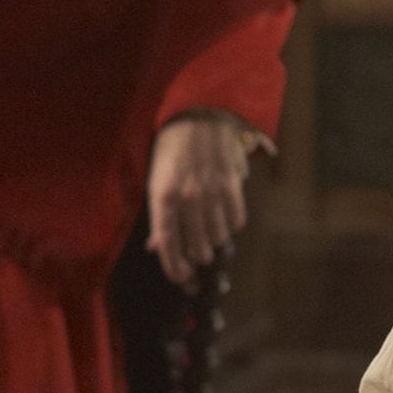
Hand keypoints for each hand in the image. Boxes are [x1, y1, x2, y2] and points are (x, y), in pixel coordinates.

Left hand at [147, 114, 251, 283]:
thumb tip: (157, 246)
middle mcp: (187, 197)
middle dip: (198, 257)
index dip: (174, 268)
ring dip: (216, 241)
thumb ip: (158, 216)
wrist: (199, 113)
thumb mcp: (155, 179)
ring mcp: (211, 191)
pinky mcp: (232, 184)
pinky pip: (237, 220)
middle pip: (196, 247)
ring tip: (212, 233)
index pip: (168, 243)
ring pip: (219, 237)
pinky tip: (226, 217)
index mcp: (163, 196)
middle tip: (199, 256)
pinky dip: (232, 225)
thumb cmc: (173, 148)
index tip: (181, 279)